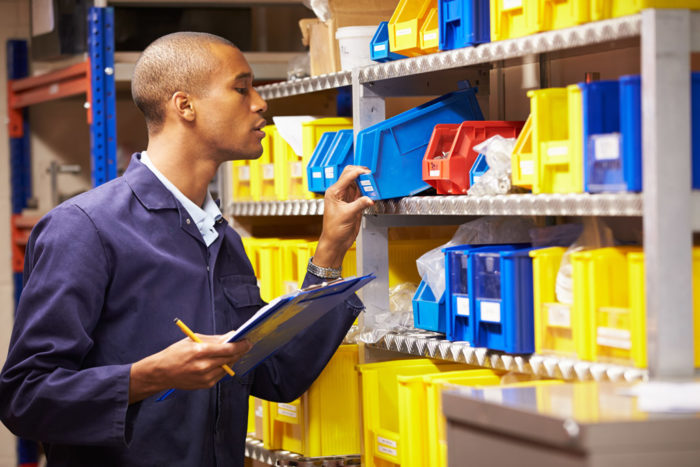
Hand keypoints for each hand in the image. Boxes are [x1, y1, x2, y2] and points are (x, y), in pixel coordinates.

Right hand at [129, 334, 250, 402]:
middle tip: (246, 345)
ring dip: (232, 359)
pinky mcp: (206, 385)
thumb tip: (232, 335)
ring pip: (228, 366)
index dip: (241, 345)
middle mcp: (204, 366)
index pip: (228, 348)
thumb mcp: (193, 340)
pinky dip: (224, 367)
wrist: (162, 372)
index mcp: (201, 351)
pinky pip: (221, 374)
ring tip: (232, 351)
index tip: (248, 341)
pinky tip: (221, 361)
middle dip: (240, 351)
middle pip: (231, 358)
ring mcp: (205, 377)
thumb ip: (215, 339)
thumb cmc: (176, 353)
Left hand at [314, 165, 373, 268]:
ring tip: (374, 184)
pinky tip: (373, 192)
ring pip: (358, 184)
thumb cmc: (334, 229)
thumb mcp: (347, 215)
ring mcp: (347, 198)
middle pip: (351, 176)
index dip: (358, 172)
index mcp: (334, 192)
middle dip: (362, 174)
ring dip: (366, 183)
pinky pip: (362, 193)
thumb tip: (370, 198)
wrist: (336, 241)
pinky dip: (368, 192)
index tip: (368, 172)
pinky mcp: (353, 204)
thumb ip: (359, 204)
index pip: (347, 176)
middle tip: (372, 177)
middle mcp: (340, 193)